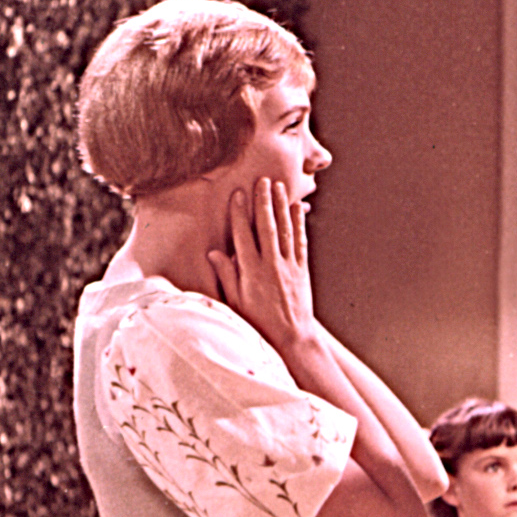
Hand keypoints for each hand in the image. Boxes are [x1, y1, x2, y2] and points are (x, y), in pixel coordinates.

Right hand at [207, 177, 317, 351]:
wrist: (291, 337)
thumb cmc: (258, 321)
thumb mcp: (235, 300)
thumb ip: (226, 275)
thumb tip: (214, 251)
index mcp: (251, 271)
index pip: (243, 235)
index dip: (240, 213)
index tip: (238, 194)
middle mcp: (271, 264)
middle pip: (266, 226)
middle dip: (264, 201)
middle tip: (262, 179)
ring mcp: (289, 266)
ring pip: (285, 230)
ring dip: (282, 206)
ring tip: (280, 186)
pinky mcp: (302, 270)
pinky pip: (300, 242)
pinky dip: (299, 224)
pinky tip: (297, 209)